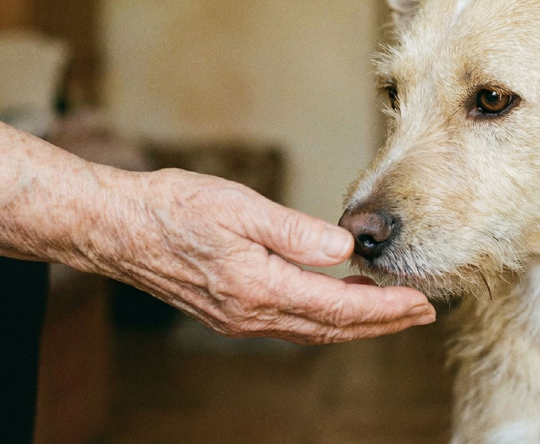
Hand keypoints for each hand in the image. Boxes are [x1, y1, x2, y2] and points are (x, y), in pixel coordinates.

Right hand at [99, 168, 434, 343]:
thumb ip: (295, 232)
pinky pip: (292, 324)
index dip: (385, 309)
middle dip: (383, 323)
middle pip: (333, 329)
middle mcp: (252, 313)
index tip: (421, 304)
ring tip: (393, 310)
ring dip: (357, 324)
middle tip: (424, 312)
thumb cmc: (173, 208)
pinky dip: (326, 318)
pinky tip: (338, 301)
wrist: (116, 228)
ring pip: (314, 331)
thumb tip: (344, 250)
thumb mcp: (238, 207)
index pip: (338, 308)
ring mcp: (239, 318)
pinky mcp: (230, 312)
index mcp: (259, 287)